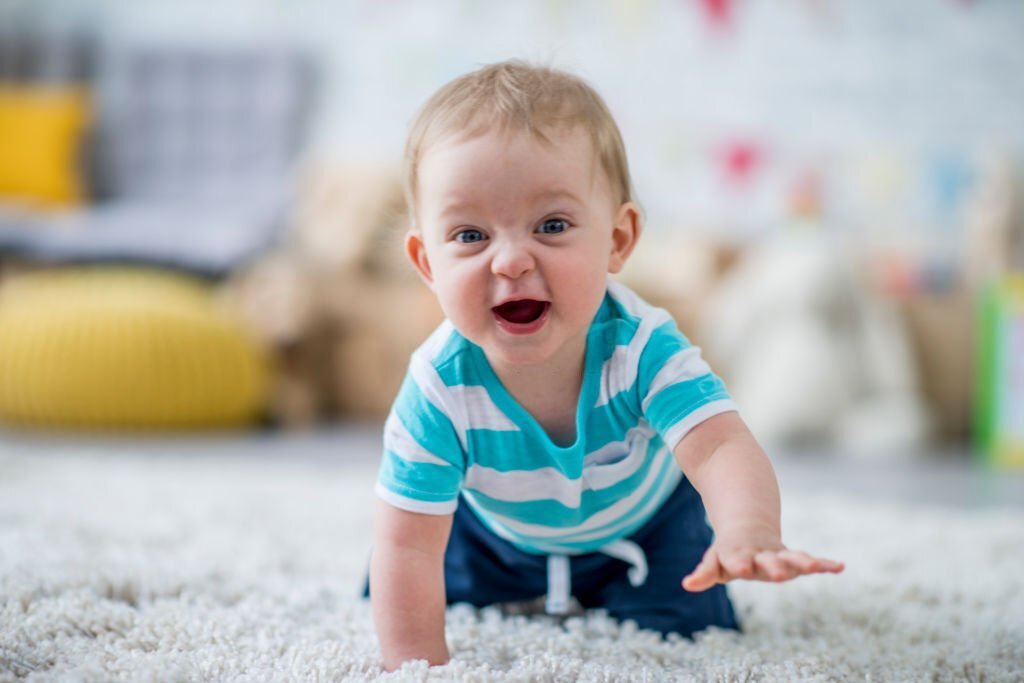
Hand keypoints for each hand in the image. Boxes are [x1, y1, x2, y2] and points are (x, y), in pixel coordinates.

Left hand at [682, 532, 843, 591]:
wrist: (749, 526)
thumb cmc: (728, 550)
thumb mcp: (714, 560)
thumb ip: (704, 572)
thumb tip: (687, 585)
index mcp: (738, 554)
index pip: (737, 559)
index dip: (739, 563)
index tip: (741, 567)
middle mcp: (761, 555)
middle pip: (768, 560)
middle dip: (774, 566)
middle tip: (781, 573)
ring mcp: (779, 555)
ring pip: (793, 558)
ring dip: (804, 563)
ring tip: (817, 566)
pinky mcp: (793, 558)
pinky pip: (811, 561)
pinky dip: (824, 564)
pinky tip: (840, 567)